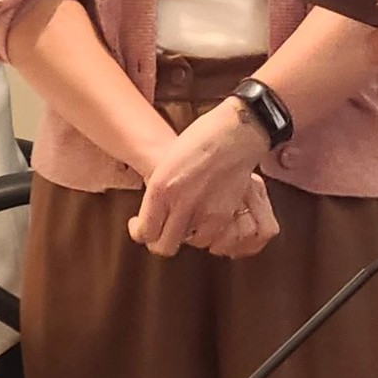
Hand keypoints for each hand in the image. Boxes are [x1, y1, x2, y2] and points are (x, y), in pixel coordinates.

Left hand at [129, 99, 273, 256]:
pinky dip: (207, 232)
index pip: (143, 232)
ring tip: (189, 219)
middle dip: (160, 241)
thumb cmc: (203, 138)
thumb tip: (154, 214)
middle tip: (162, 230)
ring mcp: (204, 210)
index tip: (140, 225)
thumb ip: (159, 190)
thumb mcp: (168, 162)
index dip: (139, 233)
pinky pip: (210, 237)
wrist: (238, 131)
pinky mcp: (224, 214)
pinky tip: (207, 216)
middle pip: (163, 246)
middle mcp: (180, 203)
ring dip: (188, 235)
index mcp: (161, 187)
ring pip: (189, 243)